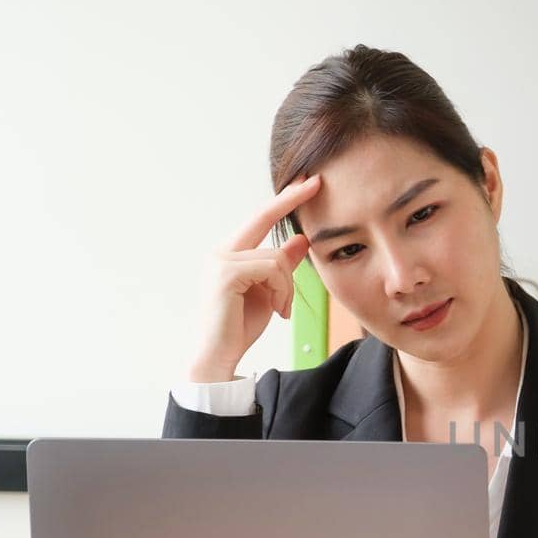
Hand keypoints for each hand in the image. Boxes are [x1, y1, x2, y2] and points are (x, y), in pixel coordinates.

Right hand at [188, 176, 322, 382]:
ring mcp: (221, 261)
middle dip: (291, 199)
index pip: (261, 219)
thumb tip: (301, 239)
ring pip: (276, 257)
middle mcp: (222, 252)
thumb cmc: (241, 326)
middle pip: (264, 218)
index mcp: (231, 253)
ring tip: (281, 308)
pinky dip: (282, 291)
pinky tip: (277, 310)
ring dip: (287, 286)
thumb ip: (282, 264)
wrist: (220, 355)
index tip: (307, 182)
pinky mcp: (226, 274)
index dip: (284, 200)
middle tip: (317, 182)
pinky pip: (272, 270)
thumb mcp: (270, 290)